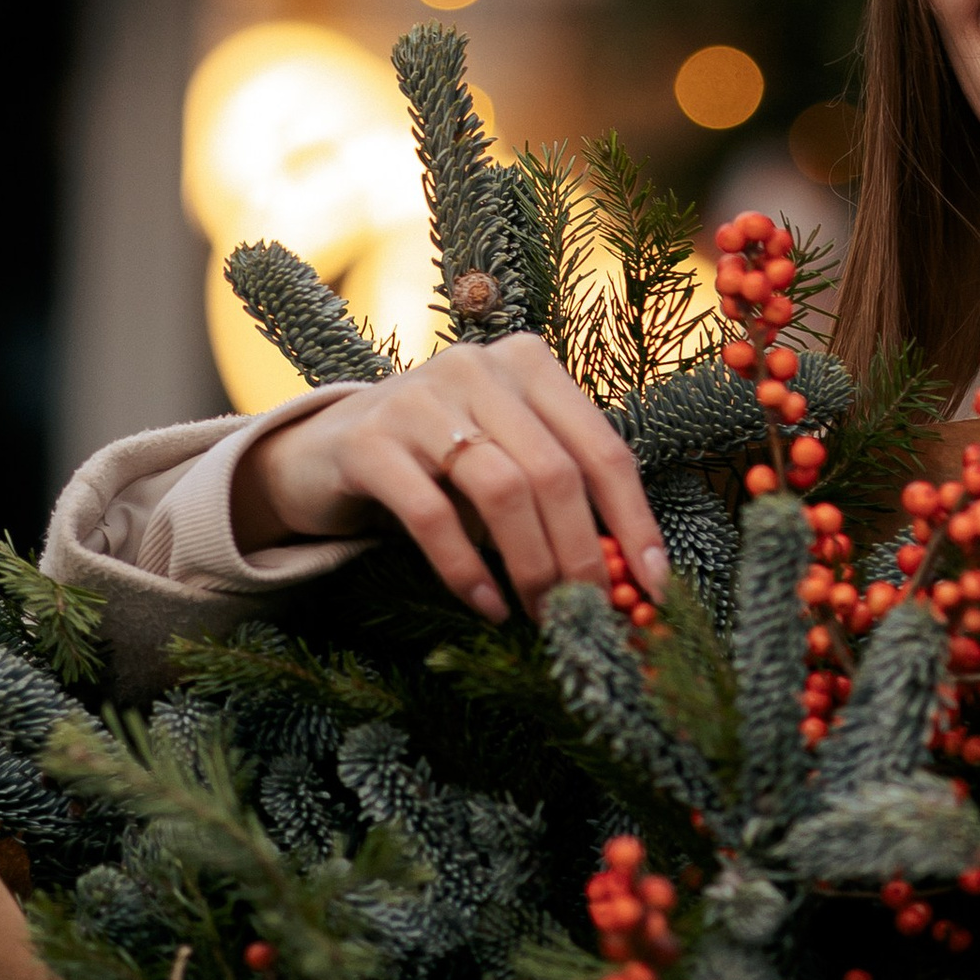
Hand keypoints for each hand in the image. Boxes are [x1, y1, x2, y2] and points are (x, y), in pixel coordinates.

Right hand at [231, 335, 668, 623]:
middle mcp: (477, 368)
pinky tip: (487, 607)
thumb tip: (631, 575)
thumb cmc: (438, 462)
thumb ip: (560, 493)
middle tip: (589, 614)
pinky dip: (467, 571)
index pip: (602, 447)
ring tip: (543, 615)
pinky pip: (433, 517)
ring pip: (502, 491)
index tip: (654, 588)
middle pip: (556, 472)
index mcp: (527, 364)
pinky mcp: (368, 441)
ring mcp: (418, 398)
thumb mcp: (506, 458)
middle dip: (582, 555)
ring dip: (532, 566)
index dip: (635, 522)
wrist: (325, 451)